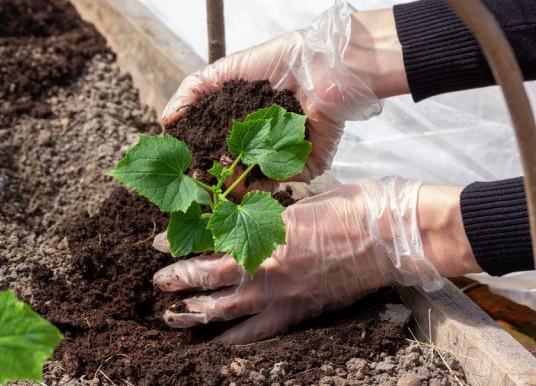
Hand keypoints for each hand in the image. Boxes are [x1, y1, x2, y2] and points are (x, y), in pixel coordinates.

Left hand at [153, 177, 445, 343]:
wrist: (390, 234)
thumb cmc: (349, 207)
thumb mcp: (299, 203)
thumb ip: (267, 216)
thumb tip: (241, 218)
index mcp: (267, 236)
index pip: (210, 247)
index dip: (181, 250)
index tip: (159, 245)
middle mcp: (268, 269)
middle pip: (210, 283)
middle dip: (178, 284)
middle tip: (158, 285)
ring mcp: (283, 295)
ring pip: (227, 312)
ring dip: (195, 315)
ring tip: (172, 317)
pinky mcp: (301, 312)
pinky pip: (260, 332)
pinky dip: (236, 339)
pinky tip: (218, 345)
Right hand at [162, 0, 383, 186]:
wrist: (322, 62)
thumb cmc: (278, 61)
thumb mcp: (225, 71)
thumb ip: (192, 91)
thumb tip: (165, 120)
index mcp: (246, 126)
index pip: (218, 149)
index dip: (201, 157)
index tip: (186, 163)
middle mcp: (264, 145)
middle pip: (234, 170)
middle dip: (215, 175)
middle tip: (200, 177)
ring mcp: (284, 158)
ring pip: (254, 181)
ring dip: (234, 183)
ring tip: (221, 175)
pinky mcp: (306, 165)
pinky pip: (281, 183)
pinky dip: (261, 184)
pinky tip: (245, 177)